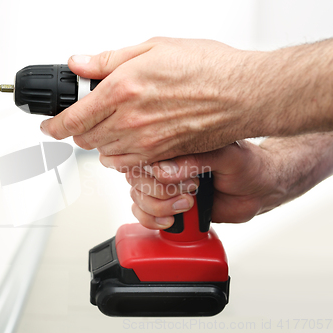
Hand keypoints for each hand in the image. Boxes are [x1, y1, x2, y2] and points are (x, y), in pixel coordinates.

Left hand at [41, 37, 265, 169]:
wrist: (243, 94)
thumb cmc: (207, 68)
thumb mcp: (152, 48)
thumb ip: (108, 60)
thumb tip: (79, 63)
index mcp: (122, 90)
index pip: (73, 118)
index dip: (54, 126)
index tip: (49, 127)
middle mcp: (130, 121)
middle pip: (85, 139)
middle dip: (78, 131)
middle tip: (83, 119)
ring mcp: (146, 143)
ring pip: (104, 154)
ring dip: (99, 143)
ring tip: (110, 128)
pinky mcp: (161, 157)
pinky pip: (127, 164)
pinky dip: (120, 155)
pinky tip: (129, 140)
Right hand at [126, 140, 284, 228]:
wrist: (260, 190)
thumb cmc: (248, 165)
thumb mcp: (227, 155)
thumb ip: (196, 160)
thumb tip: (163, 171)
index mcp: (175, 142)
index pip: (142, 153)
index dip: (155, 172)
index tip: (183, 179)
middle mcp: (164, 161)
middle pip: (135, 178)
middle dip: (160, 193)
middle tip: (191, 192)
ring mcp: (162, 182)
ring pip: (137, 196)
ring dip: (159, 208)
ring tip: (188, 205)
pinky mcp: (165, 203)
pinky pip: (140, 212)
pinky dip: (151, 220)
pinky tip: (171, 220)